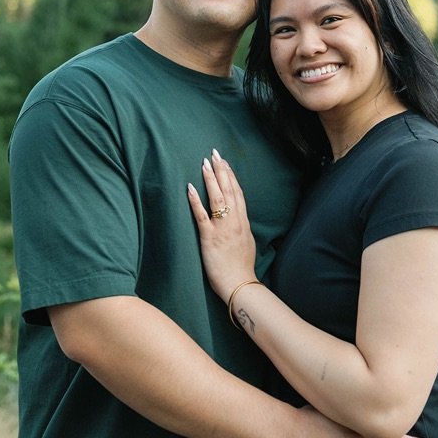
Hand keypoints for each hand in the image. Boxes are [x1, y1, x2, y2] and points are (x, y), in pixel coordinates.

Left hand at [187, 150, 257, 303]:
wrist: (239, 284)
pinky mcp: (209, 238)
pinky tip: (190, 187)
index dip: (231, 176)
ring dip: (210, 179)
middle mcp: (234, 221)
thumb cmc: (242, 267)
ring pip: (217, 198)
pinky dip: (195, 200)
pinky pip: (201, 215)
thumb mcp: (247, 242)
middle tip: (215, 154)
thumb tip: (239, 219)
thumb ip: (242, 228)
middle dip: (221, 170)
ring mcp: (222, 228)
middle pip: (229, 190)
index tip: (225, 162)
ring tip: (205, 163)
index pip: (238, 193)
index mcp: (243, 222)